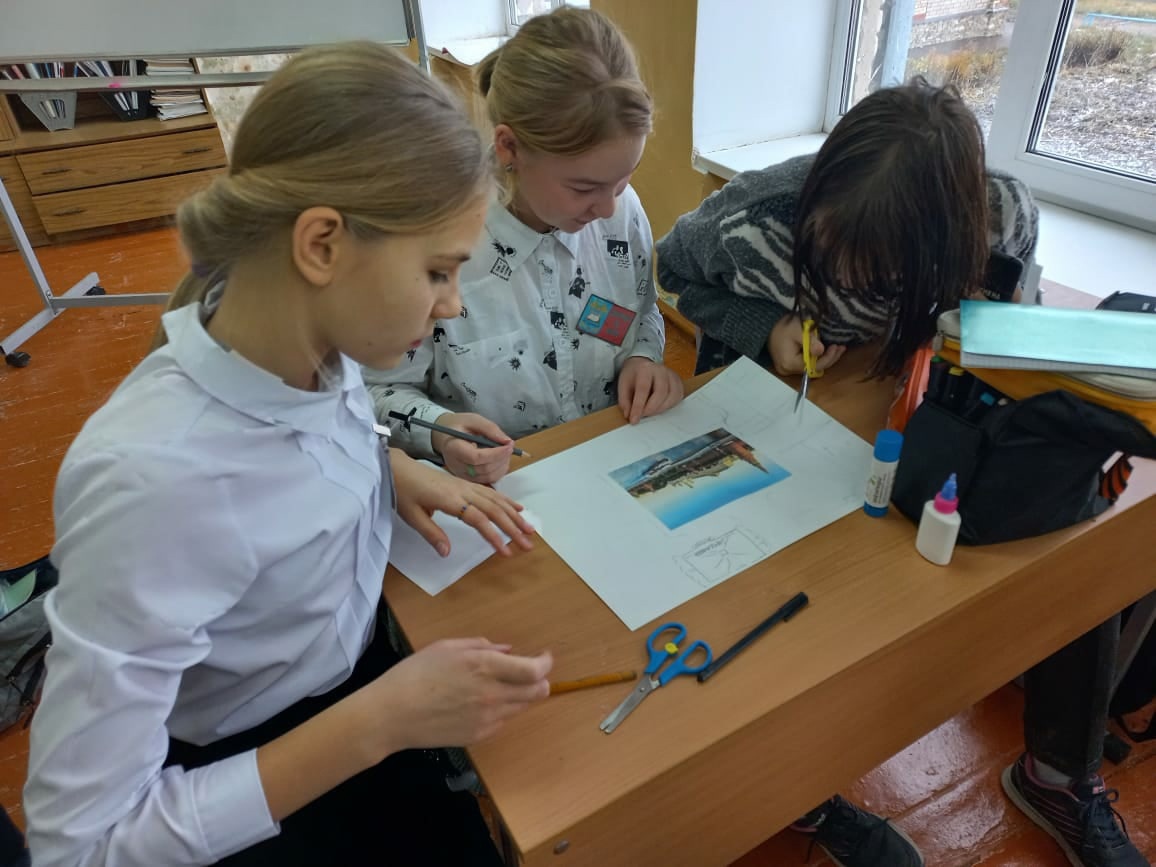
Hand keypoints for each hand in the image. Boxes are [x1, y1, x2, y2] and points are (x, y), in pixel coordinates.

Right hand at [368, 638, 552, 751]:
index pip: (535, 670)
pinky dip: (501, 711)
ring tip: (499, 687)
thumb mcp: (447, 647)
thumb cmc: (415, 673)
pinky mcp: (479, 736)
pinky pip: (502, 721)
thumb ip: (482, 646)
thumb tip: (508, 651)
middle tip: (528, 673)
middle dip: (540, 681)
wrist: (392, 715)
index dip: (545, 663)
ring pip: (522, 708)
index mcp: (485, 666)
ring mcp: (488, 719)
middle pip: (537, 692)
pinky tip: (480, 705)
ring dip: (520, 696)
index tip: (543, 657)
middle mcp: (493, 694)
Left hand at [391, 451, 534, 556]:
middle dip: (513, 527)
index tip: (505, 551)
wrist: (398, 467)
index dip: (493, 535)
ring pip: (496, 500)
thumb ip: (431, 534)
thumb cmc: (403, 491)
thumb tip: (447, 553)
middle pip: (494, 509)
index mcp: (450, 499)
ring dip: (515, 515)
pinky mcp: (466, 484)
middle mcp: (463, 490)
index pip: (478, 519)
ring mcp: (466, 485)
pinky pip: (491, 492)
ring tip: (530, 530)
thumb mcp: (412, 515)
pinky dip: (507, 501)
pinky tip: (518, 509)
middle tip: (528, 544)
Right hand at [431, 412, 514, 483]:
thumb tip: (507, 441)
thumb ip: (490, 429)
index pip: (476, 457)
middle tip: (510, 447)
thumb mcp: (473, 420)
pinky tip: (500, 460)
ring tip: (506, 453)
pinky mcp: (468, 479)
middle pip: (484, 469)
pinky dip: (498, 472)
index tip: (509, 445)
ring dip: (502, 466)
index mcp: (454, 448)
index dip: (496, 453)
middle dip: (501, 458)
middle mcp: (456, 465)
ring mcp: (461, 474)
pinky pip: (487, 480)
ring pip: (487, 477)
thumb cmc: (459, 426)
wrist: (445, 435)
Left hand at [617, 357, 684, 424]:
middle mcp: (661, 370)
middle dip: (651, 409)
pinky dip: (669, 406)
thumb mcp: (623, 386)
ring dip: (660, 409)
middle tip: (642, 415)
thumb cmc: (633, 376)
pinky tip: (660, 406)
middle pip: (661, 393)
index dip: (638, 407)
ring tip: (650, 411)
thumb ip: (624, 401)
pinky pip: (678, 398)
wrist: (642, 366)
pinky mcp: (678, 383)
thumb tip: (629, 415)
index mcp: (645, 368)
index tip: (634, 420)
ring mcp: (672, 376)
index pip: (643, 389)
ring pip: (672, 397)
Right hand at [767, 316, 846, 375]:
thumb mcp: (798, 329)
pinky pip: (807, 365)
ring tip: (837, 348)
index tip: (836, 347)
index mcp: (789, 363)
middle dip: (829, 359)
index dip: (827, 358)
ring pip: (812, 368)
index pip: (813, 366)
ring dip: (825, 358)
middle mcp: (788, 370)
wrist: (769, 325)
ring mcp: (788, 369)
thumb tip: (822, 350)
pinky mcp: (790, 366)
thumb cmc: (783, 325)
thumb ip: (810, 341)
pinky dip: (818, 358)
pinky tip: (827, 350)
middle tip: (840, 347)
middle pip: (814, 369)